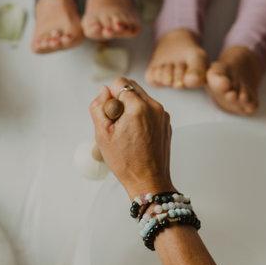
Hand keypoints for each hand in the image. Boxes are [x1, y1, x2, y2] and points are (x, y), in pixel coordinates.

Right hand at [90, 77, 173, 196]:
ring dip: (130, 107)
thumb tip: (103, 91)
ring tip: (126, 131)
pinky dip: (141, 115)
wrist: (149, 181)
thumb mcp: (102, 134)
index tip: (109, 114)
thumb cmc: (125, 161)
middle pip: (132, 86)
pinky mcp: (167, 123)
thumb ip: (98, 107)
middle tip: (116, 121)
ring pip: (141, 98)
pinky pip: (150, 109)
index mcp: (138, 107)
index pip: (120, 82)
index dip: (109, 95)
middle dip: (120, 98)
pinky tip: (136, 135)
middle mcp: (155, 107)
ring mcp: (163, 115)